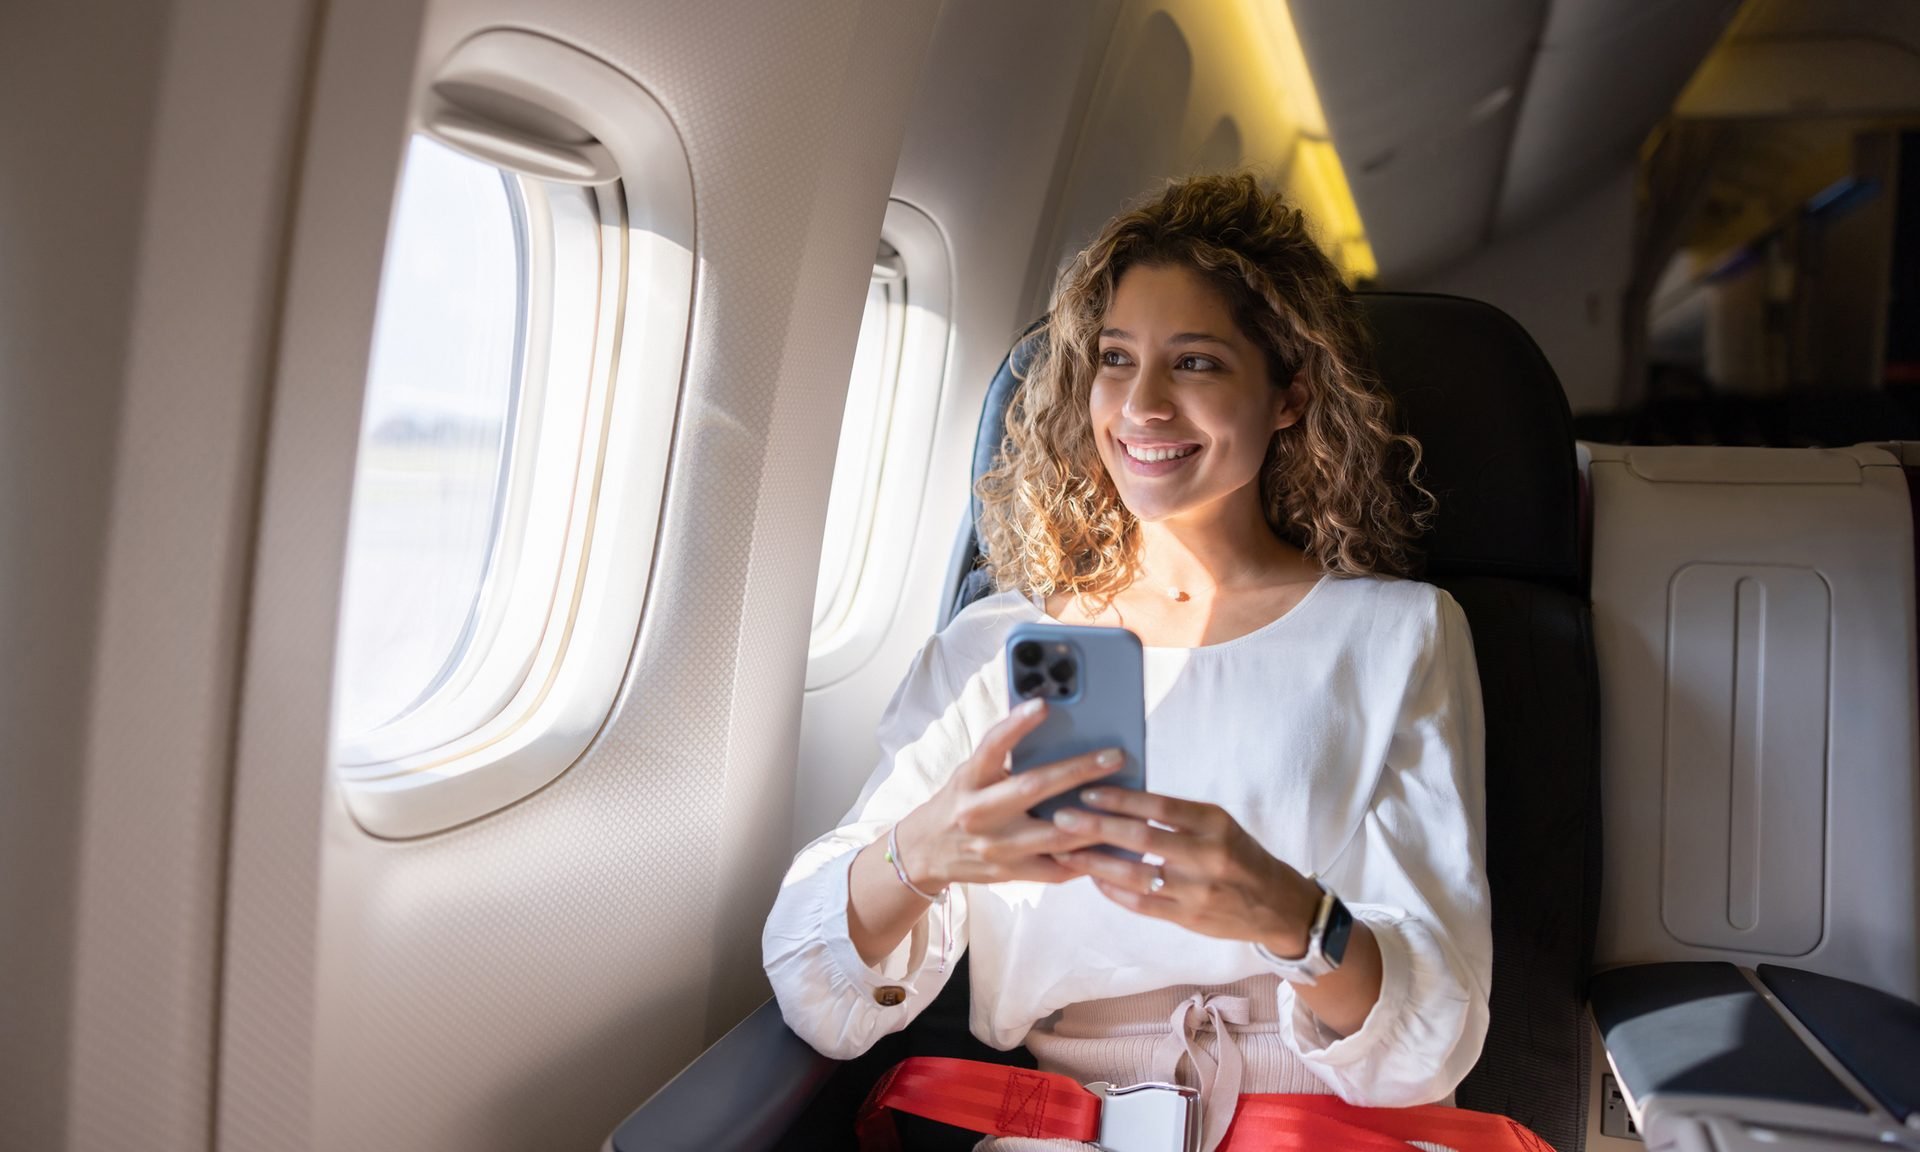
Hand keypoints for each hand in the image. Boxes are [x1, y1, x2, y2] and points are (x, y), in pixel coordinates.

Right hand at [894, 701, 1122, 890]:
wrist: (926, 852)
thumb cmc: (959, 801)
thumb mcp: (971, 773)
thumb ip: (1004, 758)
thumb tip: (1055, 730)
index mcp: (970, 779)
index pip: (992, 747)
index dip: (1016, 724)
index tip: (1044, 704)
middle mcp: (980, 812)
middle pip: (1033, 788)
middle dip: (1079, 771)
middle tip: (1115, 756)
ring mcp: (996, 847)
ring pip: (1056, 835)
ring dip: (1095, 819)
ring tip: (1127, 802)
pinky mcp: (1010, 873)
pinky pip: (1057, 868)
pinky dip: (1087, 856)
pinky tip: (1112, 842)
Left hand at [1052, 788, 1320, 955]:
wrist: (1277, 906)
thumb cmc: (1240, 856)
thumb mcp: (1219, 825)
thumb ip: (1177, 816)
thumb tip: (1121, 801)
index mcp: (1214, 823)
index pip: (1158, 805)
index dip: (1120, 798)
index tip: (1087, 791)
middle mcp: (1207, 856)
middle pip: (1140, 838)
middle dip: (1095, 827)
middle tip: (1060, 819)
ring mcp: (1196, 891)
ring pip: (1134, 874)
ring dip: (1094, 862)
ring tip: (1065, 852)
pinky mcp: (1188, 918)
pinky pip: (1141, 903)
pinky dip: (1113, 890)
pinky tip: (1093, 877)